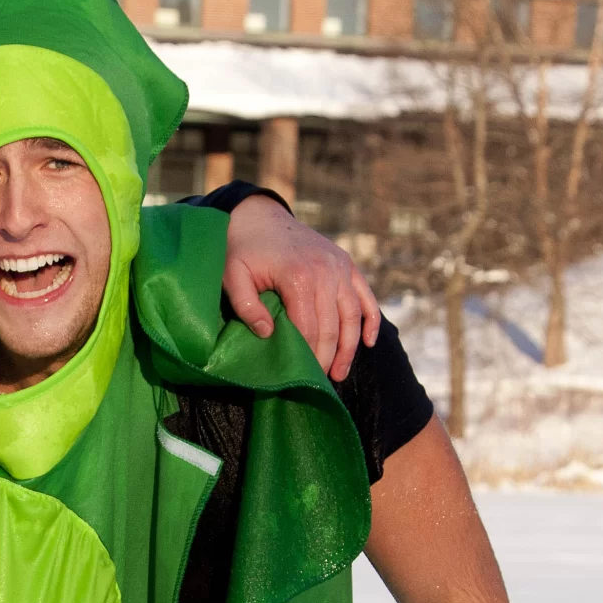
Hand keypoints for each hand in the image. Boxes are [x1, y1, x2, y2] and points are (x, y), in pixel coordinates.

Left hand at [223, 194, 381, 381]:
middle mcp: (326, 271)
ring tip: (341, 373)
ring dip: (350, 348)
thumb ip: (246, 306)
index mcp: (298, 276)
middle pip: (332, 326)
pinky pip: (365, 296)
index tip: (303, 379)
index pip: (309, 328)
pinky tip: (369, 343)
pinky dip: (370, 320)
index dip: (308, 356)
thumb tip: (268, 334)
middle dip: (328, 358)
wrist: (258, 216)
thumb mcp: (231, 276)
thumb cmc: (240, 250)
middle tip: (322, 385)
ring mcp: (340, 266)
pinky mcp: (346, 263)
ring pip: (353, 315)